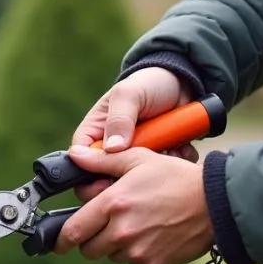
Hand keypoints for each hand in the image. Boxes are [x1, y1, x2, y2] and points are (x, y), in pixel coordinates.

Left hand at [52, 145, 214, 263]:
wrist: (216, 203)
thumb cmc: (176, 177)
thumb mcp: (138, 160)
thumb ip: (102, 161)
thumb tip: (74, 155)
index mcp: (113, 204)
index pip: (73, 231)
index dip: (62, 238)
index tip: (59, 241)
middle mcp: (122, 231)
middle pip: (88, 249)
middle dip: (91, 239)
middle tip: (105, 224)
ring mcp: (137, 251)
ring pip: (111, 256)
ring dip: (115, 245)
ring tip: (136, 223)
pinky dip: (136, 254)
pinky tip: (151, 235)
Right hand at [70, 67, 197, 201]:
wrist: (182, 84)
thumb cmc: (148, 83)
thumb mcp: (130, 94)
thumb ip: (119, 119)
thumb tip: (112, 149)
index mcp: (94, 131)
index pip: (80, 159)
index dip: (88, 173)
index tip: (107, 180)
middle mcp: (111, 147)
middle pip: (106, 176)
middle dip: (126, 175)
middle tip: (144, 168)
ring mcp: (133, 155)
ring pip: (135, 177)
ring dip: (153, 167)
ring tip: (169, 149)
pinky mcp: (154, 159)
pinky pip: (159, 173)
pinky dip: (170, 164)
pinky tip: (179, 148)